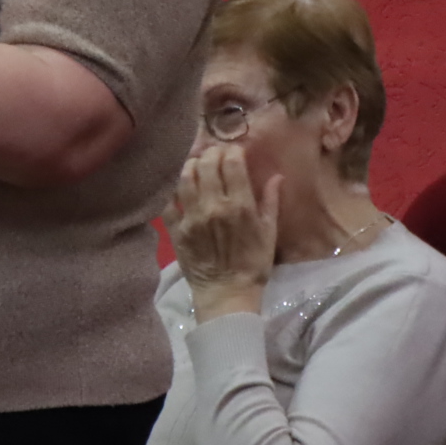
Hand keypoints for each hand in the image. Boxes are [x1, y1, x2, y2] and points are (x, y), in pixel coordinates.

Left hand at [165, 145, 280, 320]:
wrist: (227, 295)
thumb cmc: (253, 264)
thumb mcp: (269, 233)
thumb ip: (271, 201)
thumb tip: (276, 176)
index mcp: (240, 205)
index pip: (232, 163)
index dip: (232, 151)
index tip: (234, 151)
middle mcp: (214, 206)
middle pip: (206, 164)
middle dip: (211, 153)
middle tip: (214, 155)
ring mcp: (192, 218)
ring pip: (185, 178)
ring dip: (191, 166)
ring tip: (197, 166)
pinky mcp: (177, 230)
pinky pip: (169, 203)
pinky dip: (173, 192)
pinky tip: (180, 189)